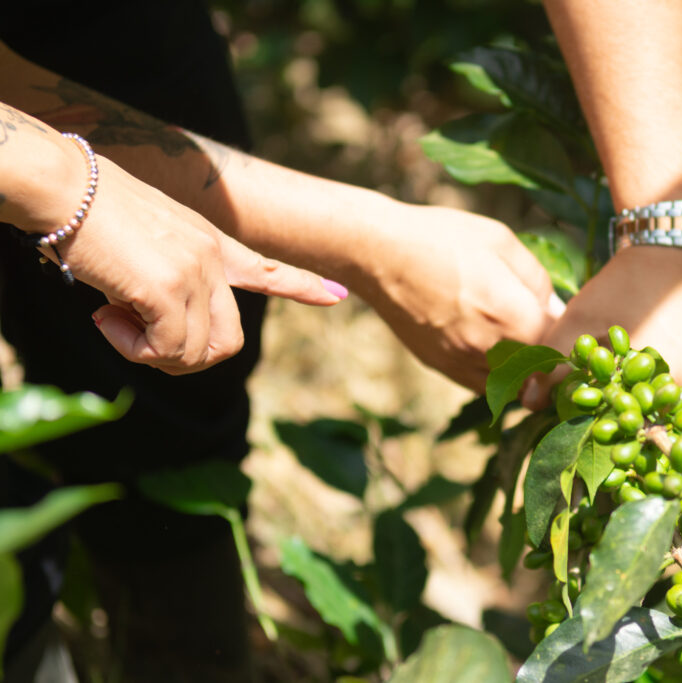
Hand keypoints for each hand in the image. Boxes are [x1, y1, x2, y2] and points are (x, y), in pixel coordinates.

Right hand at [55, 153, 341, 373]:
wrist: (63, 186)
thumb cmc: (89, 209)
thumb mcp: (147, 238)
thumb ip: (169, 274)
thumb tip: (158, 323)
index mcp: (212, 244)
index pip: (268, 268)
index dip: (302, 285)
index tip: (337, 296)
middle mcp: (214, 259)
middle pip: (230, 342)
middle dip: (186, 359)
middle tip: (140, 340)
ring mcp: (196, 273)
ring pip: (194, 354)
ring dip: (149, 353)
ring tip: (114, 318)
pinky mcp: (167, 289)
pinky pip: (163, 349)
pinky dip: (131, 348)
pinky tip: (105, 314)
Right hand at [358, 204, 560, 391]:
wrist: (379, 252)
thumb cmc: (443, 238)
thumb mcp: (503, 242)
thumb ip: (537, 281)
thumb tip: (556, 310)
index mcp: (513, 317)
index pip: (561, 347)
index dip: (570, 337)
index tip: (571, 326)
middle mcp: (490, 350)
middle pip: (540, 372)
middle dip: (551, 357)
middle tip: (553, 337)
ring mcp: (463, 364)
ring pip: (513, 387)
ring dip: (525, 372)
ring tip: (525, 344)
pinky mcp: (442, 368)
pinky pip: (484, 386)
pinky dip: (498, 375)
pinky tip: (496, 349)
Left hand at [523, 246, 681, 407]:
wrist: (677, 243)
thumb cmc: (623, 284)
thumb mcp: (580, 320)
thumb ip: (553, 365)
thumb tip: (528, 403)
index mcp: (669, 379)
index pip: (633, 418)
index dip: (609, 412)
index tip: (596, 396)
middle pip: (659, 413)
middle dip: (634, 404)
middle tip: (616, 381)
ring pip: (681, 401)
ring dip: (658, 392)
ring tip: (639, 366)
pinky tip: (668, 352)